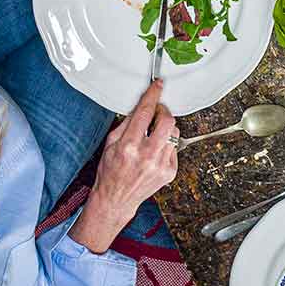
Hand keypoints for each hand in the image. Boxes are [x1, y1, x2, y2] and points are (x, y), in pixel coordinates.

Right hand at [72, 81, 179, 252]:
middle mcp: (147, 155)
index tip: (158, 85)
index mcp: (129, 145)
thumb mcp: (110, 143)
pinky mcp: (169, 172)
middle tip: (156, 112)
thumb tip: (141, 105)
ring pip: (174, 133)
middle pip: (168, 121)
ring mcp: (160, 165)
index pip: (145, 112)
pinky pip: (174, 148)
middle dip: (163, 111)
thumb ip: (126, 123)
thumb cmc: (110, 171)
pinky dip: (166, 144)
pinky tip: (154, 151)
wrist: (116, 199)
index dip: (153, 95)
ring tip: (153, 134)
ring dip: (165, 128)